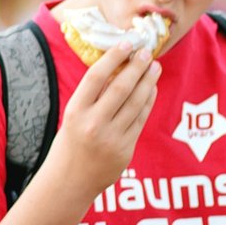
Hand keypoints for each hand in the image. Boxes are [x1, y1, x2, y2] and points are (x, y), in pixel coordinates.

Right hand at [48, 42, 160, 194]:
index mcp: (75, 112)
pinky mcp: (126, 149)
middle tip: (147, 52)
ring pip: (136, 102)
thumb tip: (120, 66)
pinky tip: (152, 88)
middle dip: (137, 66)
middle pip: (121, 87)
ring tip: (154, 66)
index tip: (126, 43)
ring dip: (148, 81)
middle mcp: (93, 124)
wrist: (70, 181)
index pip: (96, 77)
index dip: (113, 57)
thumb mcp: (74, 116)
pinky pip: (141, 119)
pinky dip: (148, 101)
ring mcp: (111, 138)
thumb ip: (94, 96)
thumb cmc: (71, 142)